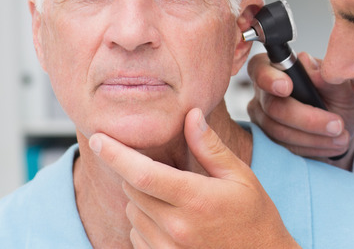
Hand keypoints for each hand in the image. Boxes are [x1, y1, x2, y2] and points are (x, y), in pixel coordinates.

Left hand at [89, 108, 299, 248]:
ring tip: (176, 201)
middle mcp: (177, 228)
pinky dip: (145, 224)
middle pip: (133, 190)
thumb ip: (210, 147)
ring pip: (133, 213)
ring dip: (142, 200)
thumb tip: (191, 115)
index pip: (142, 174)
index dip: (115, 154)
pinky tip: (173, 222)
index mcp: (196, 200)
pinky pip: (136, 237)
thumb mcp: (240, 177)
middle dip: (138, 173)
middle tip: (167, 171)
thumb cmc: (255, 218)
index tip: (98, 139)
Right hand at [246, 51, 353, 164]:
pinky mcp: (267, 139)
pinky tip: (332, 145)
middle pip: (273, 106)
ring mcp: (261, 117)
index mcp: (275, 67)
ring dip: (314, 137)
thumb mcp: (341, 86)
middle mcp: (262, 91)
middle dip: (307, 119)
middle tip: (337, 125)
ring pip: (279, 131)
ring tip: (341, 137)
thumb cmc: (337, 98)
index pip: (260, 68)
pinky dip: (312, 147)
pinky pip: (285, 147)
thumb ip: (327, 78)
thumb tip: (312, 70)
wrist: (340, 127)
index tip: (287, 87)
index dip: (269, 78)